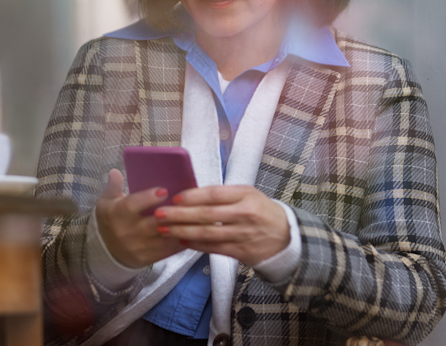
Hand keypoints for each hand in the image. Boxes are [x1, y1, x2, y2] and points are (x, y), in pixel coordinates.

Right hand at [95, 169, 187, 267]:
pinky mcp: (148, 258)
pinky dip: (181, 241)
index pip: (132, 205)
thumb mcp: (106, 201)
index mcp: (117, 214)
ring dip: (180, 228)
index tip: (164, 190)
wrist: (106, 250)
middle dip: (170, 215)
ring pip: (163, 238)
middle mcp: (127, 231)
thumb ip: (113, 186)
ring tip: (194, 216)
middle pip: (151, 224)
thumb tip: (115, 171)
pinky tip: (191, 231)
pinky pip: (168, 250)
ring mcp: (138, 247)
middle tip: (186, 204)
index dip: (147, 198)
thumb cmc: (110, 220)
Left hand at [154, 185, 289, 265]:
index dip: (193, 196)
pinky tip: (181, 241)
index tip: (174, 197)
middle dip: (179, 215)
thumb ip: (223, 194)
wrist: (286, 236)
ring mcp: (243, 234)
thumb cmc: (260, 210)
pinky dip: (196, 245)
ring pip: (207, 233)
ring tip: (164, 229)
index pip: (214, 194)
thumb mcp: (248, 194)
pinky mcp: (241, 252)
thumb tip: (191, 193)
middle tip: (159, 214)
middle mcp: (244, 214)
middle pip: (207, 215)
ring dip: (183, 231)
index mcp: (245, 195)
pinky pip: (214, 248)